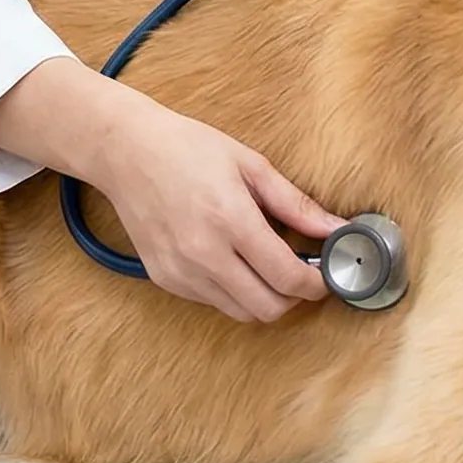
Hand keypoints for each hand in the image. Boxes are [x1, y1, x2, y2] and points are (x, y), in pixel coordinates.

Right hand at [88, 98, 342, 321]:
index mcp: (230, 220)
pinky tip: (232, 261)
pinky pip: (212, 302)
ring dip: (263, 298)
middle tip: (301, 274)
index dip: (317, 284)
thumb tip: (337, 228)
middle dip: (293, 298)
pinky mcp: (164, 279)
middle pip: (267, 309)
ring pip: (240, 313)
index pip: (287, 278)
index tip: (326, 275)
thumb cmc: (189, 149)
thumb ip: (296, 204)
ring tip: (266, 264)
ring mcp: (180, 271)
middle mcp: (203, 254)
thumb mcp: (251, 165)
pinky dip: (232, 292)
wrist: (126, 152)